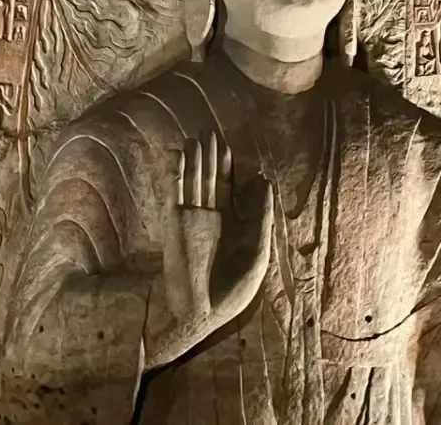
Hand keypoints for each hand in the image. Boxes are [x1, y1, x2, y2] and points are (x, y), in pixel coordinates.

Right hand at [145, 132, 272, 370]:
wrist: (202, 313)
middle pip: (209, 178)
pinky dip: (177, 173)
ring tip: (196, 135)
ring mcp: (190, 219)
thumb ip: (261, 217)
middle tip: (209, 129)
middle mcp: (208, 217)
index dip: (228, 166)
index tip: (229, 146)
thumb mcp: (258, 252)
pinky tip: (180, 154)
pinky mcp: (174, 223)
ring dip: (194, 158)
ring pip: (193, 180)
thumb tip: (266, 182)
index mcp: (229, 224)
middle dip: (210, 155)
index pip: (228, 188)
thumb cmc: (231, 290)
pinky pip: (176, 193)